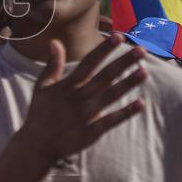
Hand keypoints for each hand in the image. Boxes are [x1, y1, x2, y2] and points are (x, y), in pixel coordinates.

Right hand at [17, 35, 145, 171]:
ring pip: (111, 95)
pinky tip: (140, 104)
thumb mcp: (42, 86)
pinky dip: (126, 113)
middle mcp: (79, 97)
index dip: (103, 49)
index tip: (118, 36)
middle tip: (141, 50)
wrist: (36, 145)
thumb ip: (52, 64)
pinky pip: (112, 120)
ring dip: (128, 84)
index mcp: (68, 85)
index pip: (89, 62)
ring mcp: (86, 114)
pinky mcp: (92, 131)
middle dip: (123, 62)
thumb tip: (55, 41)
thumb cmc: (40, 113)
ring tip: (144, 72)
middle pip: (105, 76)